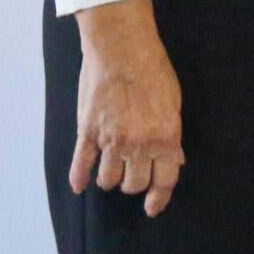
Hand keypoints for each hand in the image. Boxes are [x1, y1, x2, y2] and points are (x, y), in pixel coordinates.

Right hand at [70, 0, 183, 215]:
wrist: (122, 47)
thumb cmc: (152, 69)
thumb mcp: (174, 103)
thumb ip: (172, 135)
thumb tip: (175, 160)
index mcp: (164, 138)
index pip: (164, 181)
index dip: (159, 198)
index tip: (152, 207)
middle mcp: (137, 145)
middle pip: (134, 184)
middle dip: (134, 184)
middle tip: (133, 174)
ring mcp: (110, 140)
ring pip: (108, 179)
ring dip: (110, 179)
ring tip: (111, 170)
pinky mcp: (87, 131)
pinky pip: (81, 163)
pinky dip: (79, 177)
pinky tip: (79, 185)